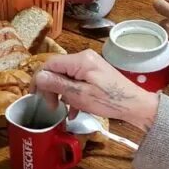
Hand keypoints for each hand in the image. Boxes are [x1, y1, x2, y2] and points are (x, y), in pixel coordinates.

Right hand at [34, 49, 158, 130]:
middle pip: (57, 70)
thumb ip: (58, 84)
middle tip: (51, 107)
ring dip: (61, 93)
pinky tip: (72, 111)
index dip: (39, 79)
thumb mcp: (80, 95)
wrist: (134, 104)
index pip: (50, 64)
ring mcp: (90, 65)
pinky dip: (72, 94)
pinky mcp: (94, 74)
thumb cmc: (108, 100)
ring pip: (65, 77)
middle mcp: (84, 58)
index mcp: (80, 60)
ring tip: (62, 110)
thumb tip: (38, 76)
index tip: (35, 97)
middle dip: (50, 89)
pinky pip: (76, 81)